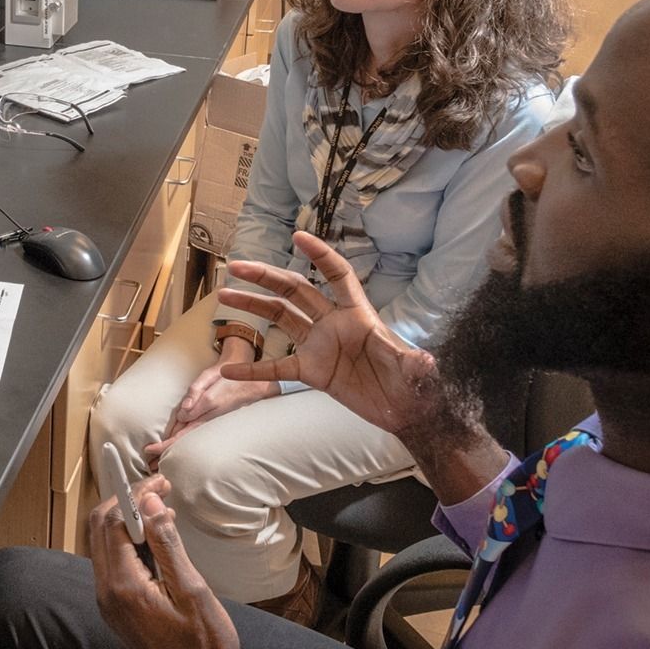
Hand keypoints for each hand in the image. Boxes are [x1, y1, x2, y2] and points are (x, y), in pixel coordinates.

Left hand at [90, 475, 270, 648]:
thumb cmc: (205, 646)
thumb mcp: (192, 590)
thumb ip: (167, 544)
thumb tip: (150, 502)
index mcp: (122, 587)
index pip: (112, 523)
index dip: (133, 495)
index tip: (160, 481)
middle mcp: (106, 594)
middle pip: (101, 530)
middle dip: (127, 502)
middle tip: (160, 489)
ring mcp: (109, 604)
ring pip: (104, 545)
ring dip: (128, 521)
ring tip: (162, 508)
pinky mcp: (117, 610)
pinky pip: (113, 563)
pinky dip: (130, 542)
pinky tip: (157, 539)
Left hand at [142, 346, 277, 469]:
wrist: (247, 380)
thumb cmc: (227, 381)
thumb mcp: (209, 385)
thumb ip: (195, 399)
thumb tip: (182, 414)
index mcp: (201, 417)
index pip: (178, 436)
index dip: (163, 445)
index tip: (148, 450)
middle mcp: (203, 422)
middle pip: (180, 442)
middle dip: (165, 454)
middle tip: (149, 465)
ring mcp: (205, 421)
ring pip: (184, 438)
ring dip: (171, 449)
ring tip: (157, 460)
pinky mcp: (208, 418)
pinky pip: (191, 432)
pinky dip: (180, 439)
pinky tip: (174, 443)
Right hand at [215, 230, 439, 437]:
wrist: (403, 411)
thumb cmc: (412, 384)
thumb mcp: (411, 371)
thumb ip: (412, 364)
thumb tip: (425, 362)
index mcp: (358, 313)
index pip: (337, 275)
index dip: (320, 255)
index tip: (298, 236)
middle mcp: (334, 323)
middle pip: (296, 290)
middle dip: (267, 276)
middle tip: (237, 266)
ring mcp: (320, 345)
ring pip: (281, 317)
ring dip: (254, 305)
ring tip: (224, 295)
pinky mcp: (313, 371)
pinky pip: (278, 367)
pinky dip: (254, 368)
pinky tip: (230, 371)